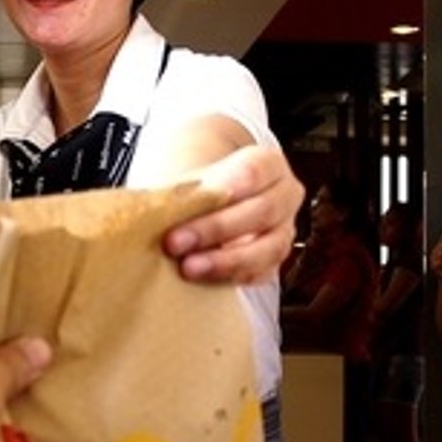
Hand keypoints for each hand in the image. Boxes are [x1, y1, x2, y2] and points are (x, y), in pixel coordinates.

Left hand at [162, 144, 304, 283]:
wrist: (210, 208)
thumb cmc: (200, 189)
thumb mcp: (193, 179)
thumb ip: (184, 190)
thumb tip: (157, 204)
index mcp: (269, 164)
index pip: (252, 172)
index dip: (220, 190)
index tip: (185, 204)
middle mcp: (285, 196)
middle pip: (260, 211)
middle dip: (215, 229)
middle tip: (174, 242)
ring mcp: (284, 231)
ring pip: (268, 248)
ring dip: (225, 260)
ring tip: (188, 267)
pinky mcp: (275, 262)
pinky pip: (262, 273)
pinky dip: (232, 276)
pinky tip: (205, 277)